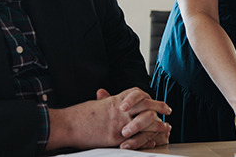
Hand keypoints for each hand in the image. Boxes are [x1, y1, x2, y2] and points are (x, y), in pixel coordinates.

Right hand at [46, 87, 171, 150]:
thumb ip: (106, 102)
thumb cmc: (78, 115)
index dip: (149, 98)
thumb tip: (107, 97)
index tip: (155, 101)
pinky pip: (136, 137)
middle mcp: (119, 109)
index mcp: (114, 100)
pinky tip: (153, 141)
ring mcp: (119, 123)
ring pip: (145, 119)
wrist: (67, 125)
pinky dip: (146, 139)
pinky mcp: (115, 136)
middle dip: (159, 107)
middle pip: (146, 104)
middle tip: (167, 110)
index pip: (137, 94)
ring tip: (165, 127)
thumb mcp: (95, 105)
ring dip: (157, 124)